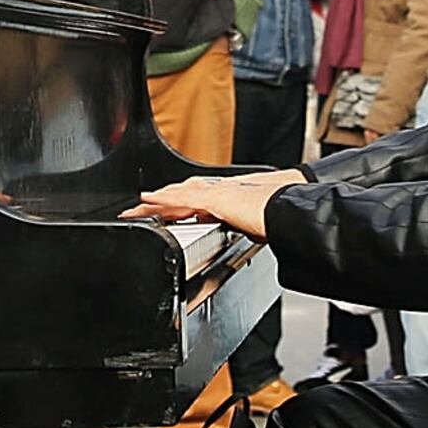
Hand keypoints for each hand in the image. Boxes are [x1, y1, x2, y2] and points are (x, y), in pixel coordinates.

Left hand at [128, 169, 296, 239]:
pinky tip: (147, 201)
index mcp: (229, 200)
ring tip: (135, 209)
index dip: (177, 205)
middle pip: (182, 194)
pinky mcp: (216, 200)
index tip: (164, 213)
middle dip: (160, 202)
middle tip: (139, 209)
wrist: (292, 211)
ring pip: (177, 195)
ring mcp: (217, 194)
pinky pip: (183, 198)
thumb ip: (245, 229)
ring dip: (155, 202)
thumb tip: (243, 234)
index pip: (196, 200)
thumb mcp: (258, 228)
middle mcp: (221, 193)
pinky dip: (164, 199)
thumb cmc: (282, 217)